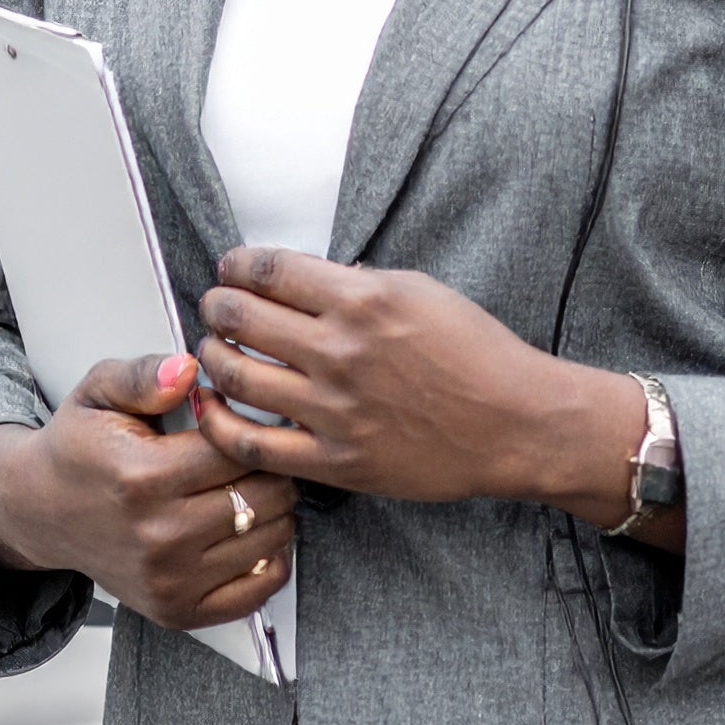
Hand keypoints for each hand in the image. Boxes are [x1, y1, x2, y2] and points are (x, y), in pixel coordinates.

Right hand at [0, 352, 294, 630]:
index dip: (250, 427)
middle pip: (265, 495)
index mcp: (143, 477)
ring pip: (272, 538)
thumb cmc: (80, 446)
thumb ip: (145, 374)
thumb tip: (188, 369)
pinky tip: (247, 530)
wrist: (41, 510)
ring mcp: (168, 581)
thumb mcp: (99, 390)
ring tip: (246, 486)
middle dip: (269, 465)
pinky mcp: (176, 611)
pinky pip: (258, 590)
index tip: (236, 421)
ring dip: (275, 508)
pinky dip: (269, 558)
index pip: (240, 450)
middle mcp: (158, 537)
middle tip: (248, 453)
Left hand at [194, 247, 677, 547]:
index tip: (230, 266)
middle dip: (218, 304)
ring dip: (212, 354)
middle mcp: (340, 351)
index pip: (271, 270)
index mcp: (363, 300)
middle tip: (214, 303)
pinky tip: (211, 405)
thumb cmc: (477, 353)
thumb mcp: (421, 290)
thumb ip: (361, 282)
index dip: (239, 265)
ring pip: (238, 375)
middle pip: (244, 317)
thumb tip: (312, 279)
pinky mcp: (334, 460)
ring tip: (212, 347)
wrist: (513, 422)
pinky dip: (220, 421)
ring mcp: (333, 409)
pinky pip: (253, 443)